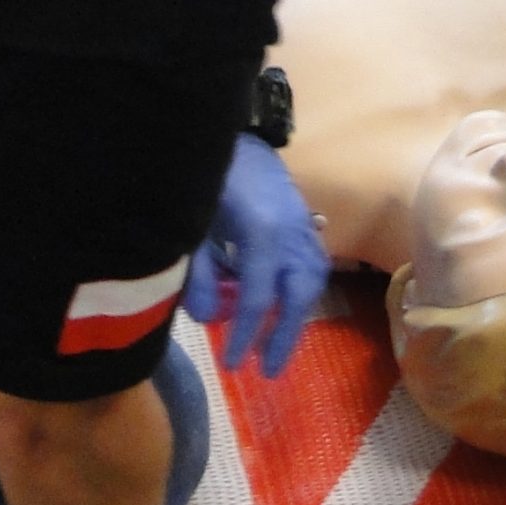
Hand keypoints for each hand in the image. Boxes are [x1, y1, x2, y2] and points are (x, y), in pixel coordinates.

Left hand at [183, 133, 328, 376]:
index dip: (244, 335)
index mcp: (261, 232)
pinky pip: (312, 262)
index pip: (255, 298)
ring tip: (278, 343)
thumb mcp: (193, 228)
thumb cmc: (207, 180)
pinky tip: (285, 304)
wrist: (235, 135)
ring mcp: (302, 223)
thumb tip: (205, 318)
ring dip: (296, 313)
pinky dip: (301, 288)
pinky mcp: (303, 219)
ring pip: (312, 279)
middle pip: (297, 294)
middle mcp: (291, 231)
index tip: (232, 365)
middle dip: (284, 335)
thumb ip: (196, 273)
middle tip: (268, 369)